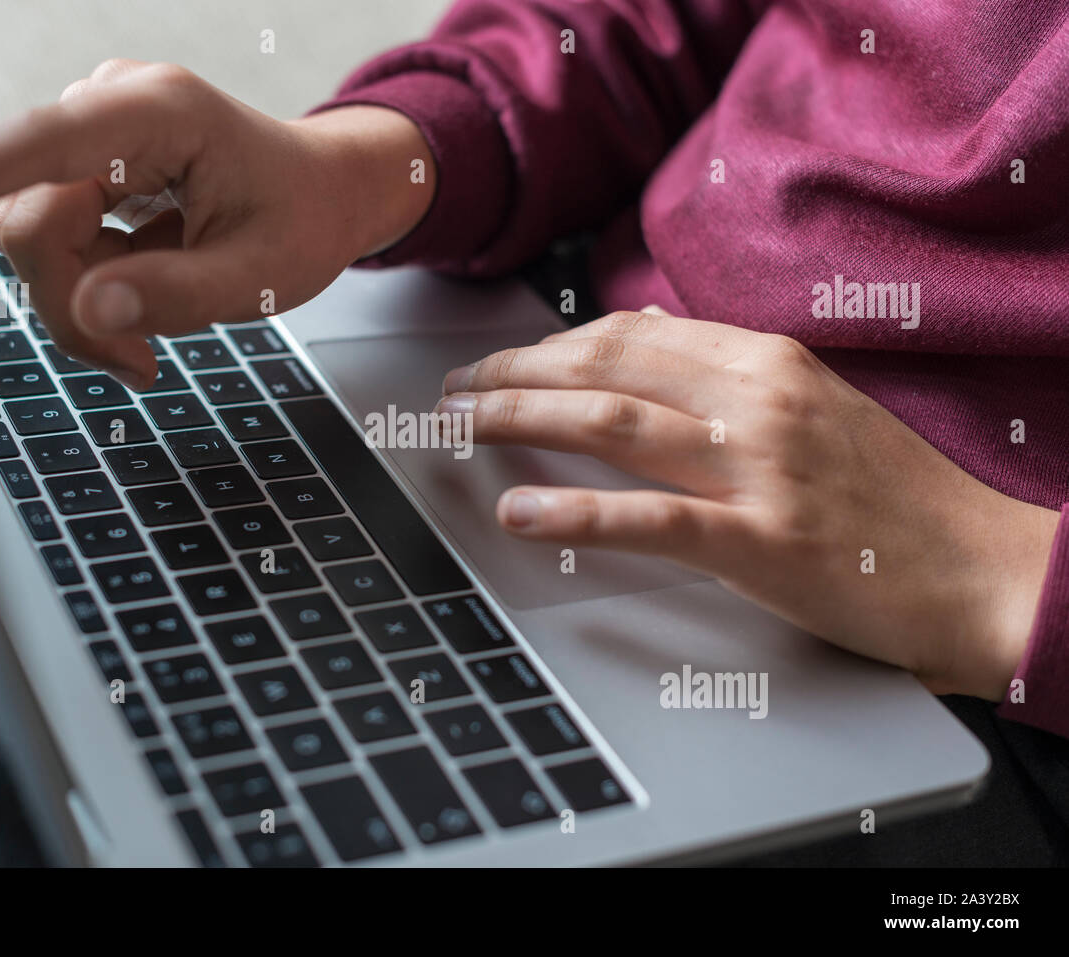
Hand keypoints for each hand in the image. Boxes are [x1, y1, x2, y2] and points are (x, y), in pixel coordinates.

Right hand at [0, 59, 432, 387]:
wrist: (327, 195)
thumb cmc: (303, 221)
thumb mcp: (258, 274)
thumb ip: (176, 294)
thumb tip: (90, 309)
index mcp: (159, 111)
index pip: (44, 144)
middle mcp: (113, 110)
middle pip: (32, 217)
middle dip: (71, 302)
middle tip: (138, 362)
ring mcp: (96, 138)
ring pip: (34, 240)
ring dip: (81, 306)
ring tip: (147, 347)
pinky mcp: (90, 170)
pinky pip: (55, 244)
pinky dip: (88, 295)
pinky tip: (135, 318)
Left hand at [437, 309, 1058, 699]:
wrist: (984, 568)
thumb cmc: (896, 496)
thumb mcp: (814, 409)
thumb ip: (733, 383)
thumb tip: (645, 361)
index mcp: (766, 362)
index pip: (631, 336)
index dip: (552, 346)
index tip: (505, 361)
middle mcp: (756, 399)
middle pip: (604, 368)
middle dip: (514, 374)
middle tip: (455, 391)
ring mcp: (758, 469)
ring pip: (610, 425)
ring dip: (520, 419)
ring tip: (458, 427)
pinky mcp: (762, 541)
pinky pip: (649, 519)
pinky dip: (574, 514)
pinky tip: (517, 513)